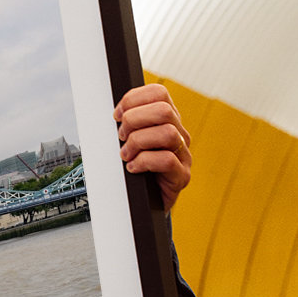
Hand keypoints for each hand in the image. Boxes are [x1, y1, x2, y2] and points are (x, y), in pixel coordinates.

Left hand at [114, 83, 191, 211]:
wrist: (144, 202)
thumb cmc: (134, 167)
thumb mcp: (128, 140)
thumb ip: (126, 124)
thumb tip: (113, 113)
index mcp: (167, 120)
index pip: (158, 93)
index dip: (133, 99)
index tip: (116, 115)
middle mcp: (179, 134)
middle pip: (164, 110)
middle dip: (134, 120)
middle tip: (121, 137)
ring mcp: (184, 155)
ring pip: (167, 133)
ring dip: (138, 142)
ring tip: (125, 155)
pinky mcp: (182, 176)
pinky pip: (167, 160)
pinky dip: (143, 162)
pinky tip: (133, 168)